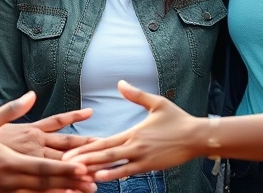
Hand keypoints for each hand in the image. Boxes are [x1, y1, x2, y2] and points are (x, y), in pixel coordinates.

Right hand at [0, 92, 96, 192]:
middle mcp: (11, 178)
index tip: (85, 168)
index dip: (67, 169)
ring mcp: (6, 191)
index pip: (45, 167)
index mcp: (11, 159)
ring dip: (62, 191)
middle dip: (72, 182)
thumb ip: (11, 109)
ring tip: (82, 192)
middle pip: (48, 182)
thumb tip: (31, 94)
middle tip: (93, 183)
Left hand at [62, 81, 206, 181]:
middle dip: (84, 160)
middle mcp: (134, 146)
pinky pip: (130, 173)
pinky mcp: (150, 167)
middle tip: (65, 165)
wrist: (197, 136)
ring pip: (114, 166)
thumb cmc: (177, 119)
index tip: (69, 151)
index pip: (104, 141)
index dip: (86, 147)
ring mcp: (142, 158)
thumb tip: (120, 83)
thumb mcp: (157, 103)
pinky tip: (103, 179)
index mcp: (133, 132)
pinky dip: (115, 176)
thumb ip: (136, 95)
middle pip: (104, 155)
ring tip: (80, 175)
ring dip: (96, 170)